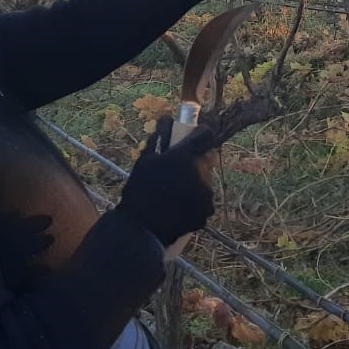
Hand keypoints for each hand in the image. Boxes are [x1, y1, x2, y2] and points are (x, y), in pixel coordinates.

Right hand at [117, 122, 217, 246]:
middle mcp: (201, 172)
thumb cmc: (139, 191)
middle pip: (209, 158)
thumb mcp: (144, 161)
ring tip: (176, 193)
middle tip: (182, 168)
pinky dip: (196, 202)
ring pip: (207, 180)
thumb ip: (158, 139)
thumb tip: (166, 119)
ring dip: (197, 182)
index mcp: (185, 156)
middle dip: (199, 159)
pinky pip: (205, 201)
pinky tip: (179, 208)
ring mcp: (206, 194)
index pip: (206, 135)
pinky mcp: (207, 212)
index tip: (194, 137)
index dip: (201, 134)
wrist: (141, 229)